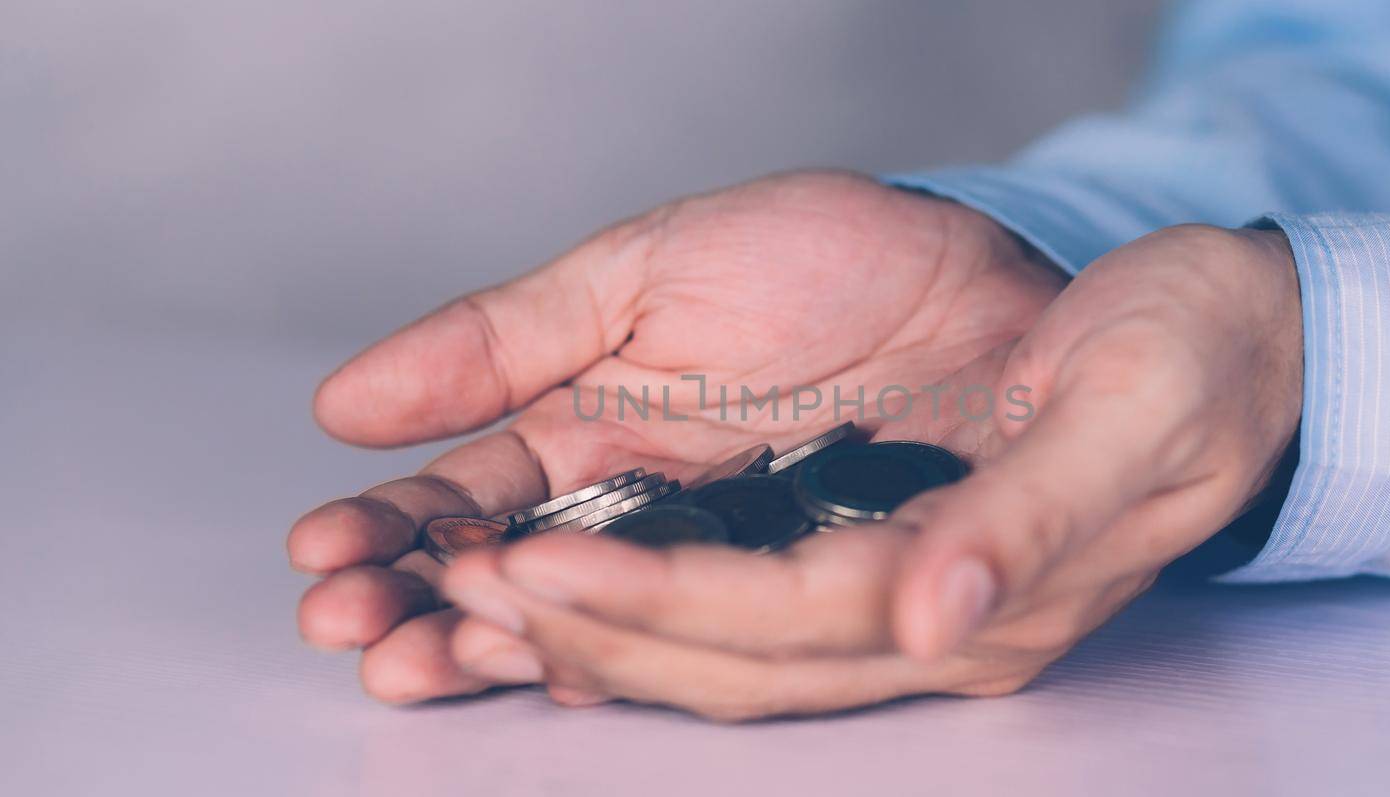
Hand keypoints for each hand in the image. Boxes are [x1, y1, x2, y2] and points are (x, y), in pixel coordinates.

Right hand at [287, 171, 1064, 701]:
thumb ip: (506, 337)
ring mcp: (717, 562)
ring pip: (595, 625)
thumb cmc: (822, 258)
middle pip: (510, 583)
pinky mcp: (800, 596)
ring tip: (425, 658)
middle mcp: (642, 513)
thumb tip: (345, 403)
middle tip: (356, 629)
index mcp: (592, 431)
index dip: (392, 529)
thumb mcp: (646, 272)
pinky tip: (564, 670)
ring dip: (502, 644)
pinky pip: (715, 646)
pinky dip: (637, 659)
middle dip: (422, 610)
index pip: (469, 499)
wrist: (982, 280)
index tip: (324, 553)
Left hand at [440, 223, 1302, 719]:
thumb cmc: (1192, 359)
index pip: (790, 621)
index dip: (656, 604)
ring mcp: (911, 600)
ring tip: (465, 600)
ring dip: (596, 630)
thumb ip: (1031, 520)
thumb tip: (931, 623)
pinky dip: (649, 601)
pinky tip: (565, 582)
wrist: (1236, 345)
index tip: (527, 567)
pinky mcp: (887, 555)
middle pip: (735, 657)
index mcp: (989, 594)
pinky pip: (747, 605)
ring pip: (725, 647)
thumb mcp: (1134, 412)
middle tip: (448, 597)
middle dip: (588, 633)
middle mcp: (938, 624)